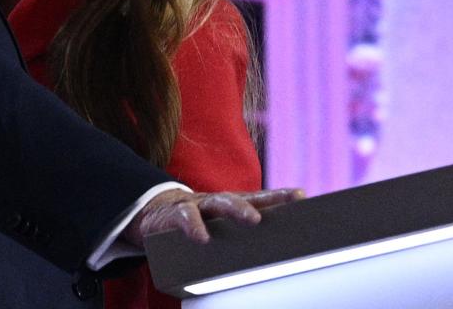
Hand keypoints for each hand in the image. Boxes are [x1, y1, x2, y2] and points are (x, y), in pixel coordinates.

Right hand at [122, 187, 304, 247]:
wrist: (153, 214)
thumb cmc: (194, 225)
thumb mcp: (217, 229)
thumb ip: (237, 238)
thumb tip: (269, 258)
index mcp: (229, 206)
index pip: (258, 199)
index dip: (278, 196)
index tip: (299, 194)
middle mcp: (216, 202)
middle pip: (243, 198)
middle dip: (265, 201)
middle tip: (287, 206)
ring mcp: (197, 205)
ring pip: (219, 202)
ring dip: (237, 208)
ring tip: (253, 219)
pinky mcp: (176, 214)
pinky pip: (187, 218)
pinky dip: (195, 226)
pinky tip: (202, 238)